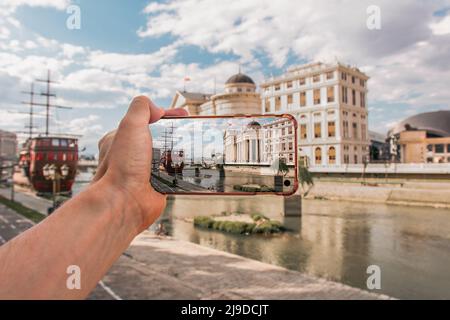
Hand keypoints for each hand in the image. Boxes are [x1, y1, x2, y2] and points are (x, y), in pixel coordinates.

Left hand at [93, 96, 187, 231]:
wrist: (124, 203)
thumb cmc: (123, 165)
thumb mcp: (130, 125)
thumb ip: (141, 108)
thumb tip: (156, 109)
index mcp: (120, 138)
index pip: (145, 121)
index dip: (165, 115)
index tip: (183, 114)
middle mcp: (131, 155)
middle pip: (158, 138)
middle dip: (176, 132)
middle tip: (193, 130)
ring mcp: (144, 171)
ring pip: (167, 156)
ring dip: (181, 151)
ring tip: (198, 146)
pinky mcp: (157, 186)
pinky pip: (173, 175)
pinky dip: (184, 170)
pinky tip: (195, 165)